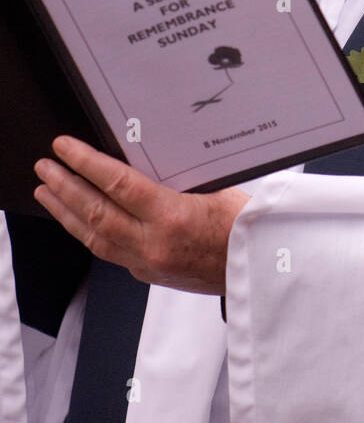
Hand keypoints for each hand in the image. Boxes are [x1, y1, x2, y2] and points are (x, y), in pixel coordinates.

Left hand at [33, 135, 250, 294]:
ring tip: (46, 191)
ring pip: (94, 238)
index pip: (117, 185)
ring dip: (66, 212)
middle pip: (96, 213)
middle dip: (65, 187)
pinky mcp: (147, 273)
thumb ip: (179, 178)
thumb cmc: (246, 227)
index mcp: (174, 217)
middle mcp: (154, 244)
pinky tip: (75, 219)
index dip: (85, 164)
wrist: (260, 270)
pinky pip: (107, 251)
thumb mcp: (218, 190)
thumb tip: (147, 154)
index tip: (65, 148)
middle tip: (45, 167)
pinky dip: (86, 232)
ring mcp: (147, 263)